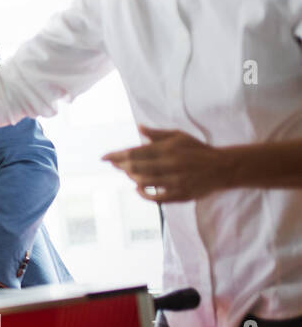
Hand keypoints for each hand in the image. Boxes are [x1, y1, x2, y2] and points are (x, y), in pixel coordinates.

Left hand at [102, 126, 230, 202]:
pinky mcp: (180, 195)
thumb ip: (157, 134)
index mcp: (167, 149)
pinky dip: (143, 194)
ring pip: (143, 182)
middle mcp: (169, 165)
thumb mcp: (179, 136)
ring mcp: (175, 182)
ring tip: (128, 174)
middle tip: (114, 164)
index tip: (103, 158)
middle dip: (120, 167)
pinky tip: (138, 188)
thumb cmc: (198, 150)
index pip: (134, 153)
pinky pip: (155, 198)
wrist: (223, 168)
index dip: (116, 156)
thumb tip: (139, 128)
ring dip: (131, 179)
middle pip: (134, 168)